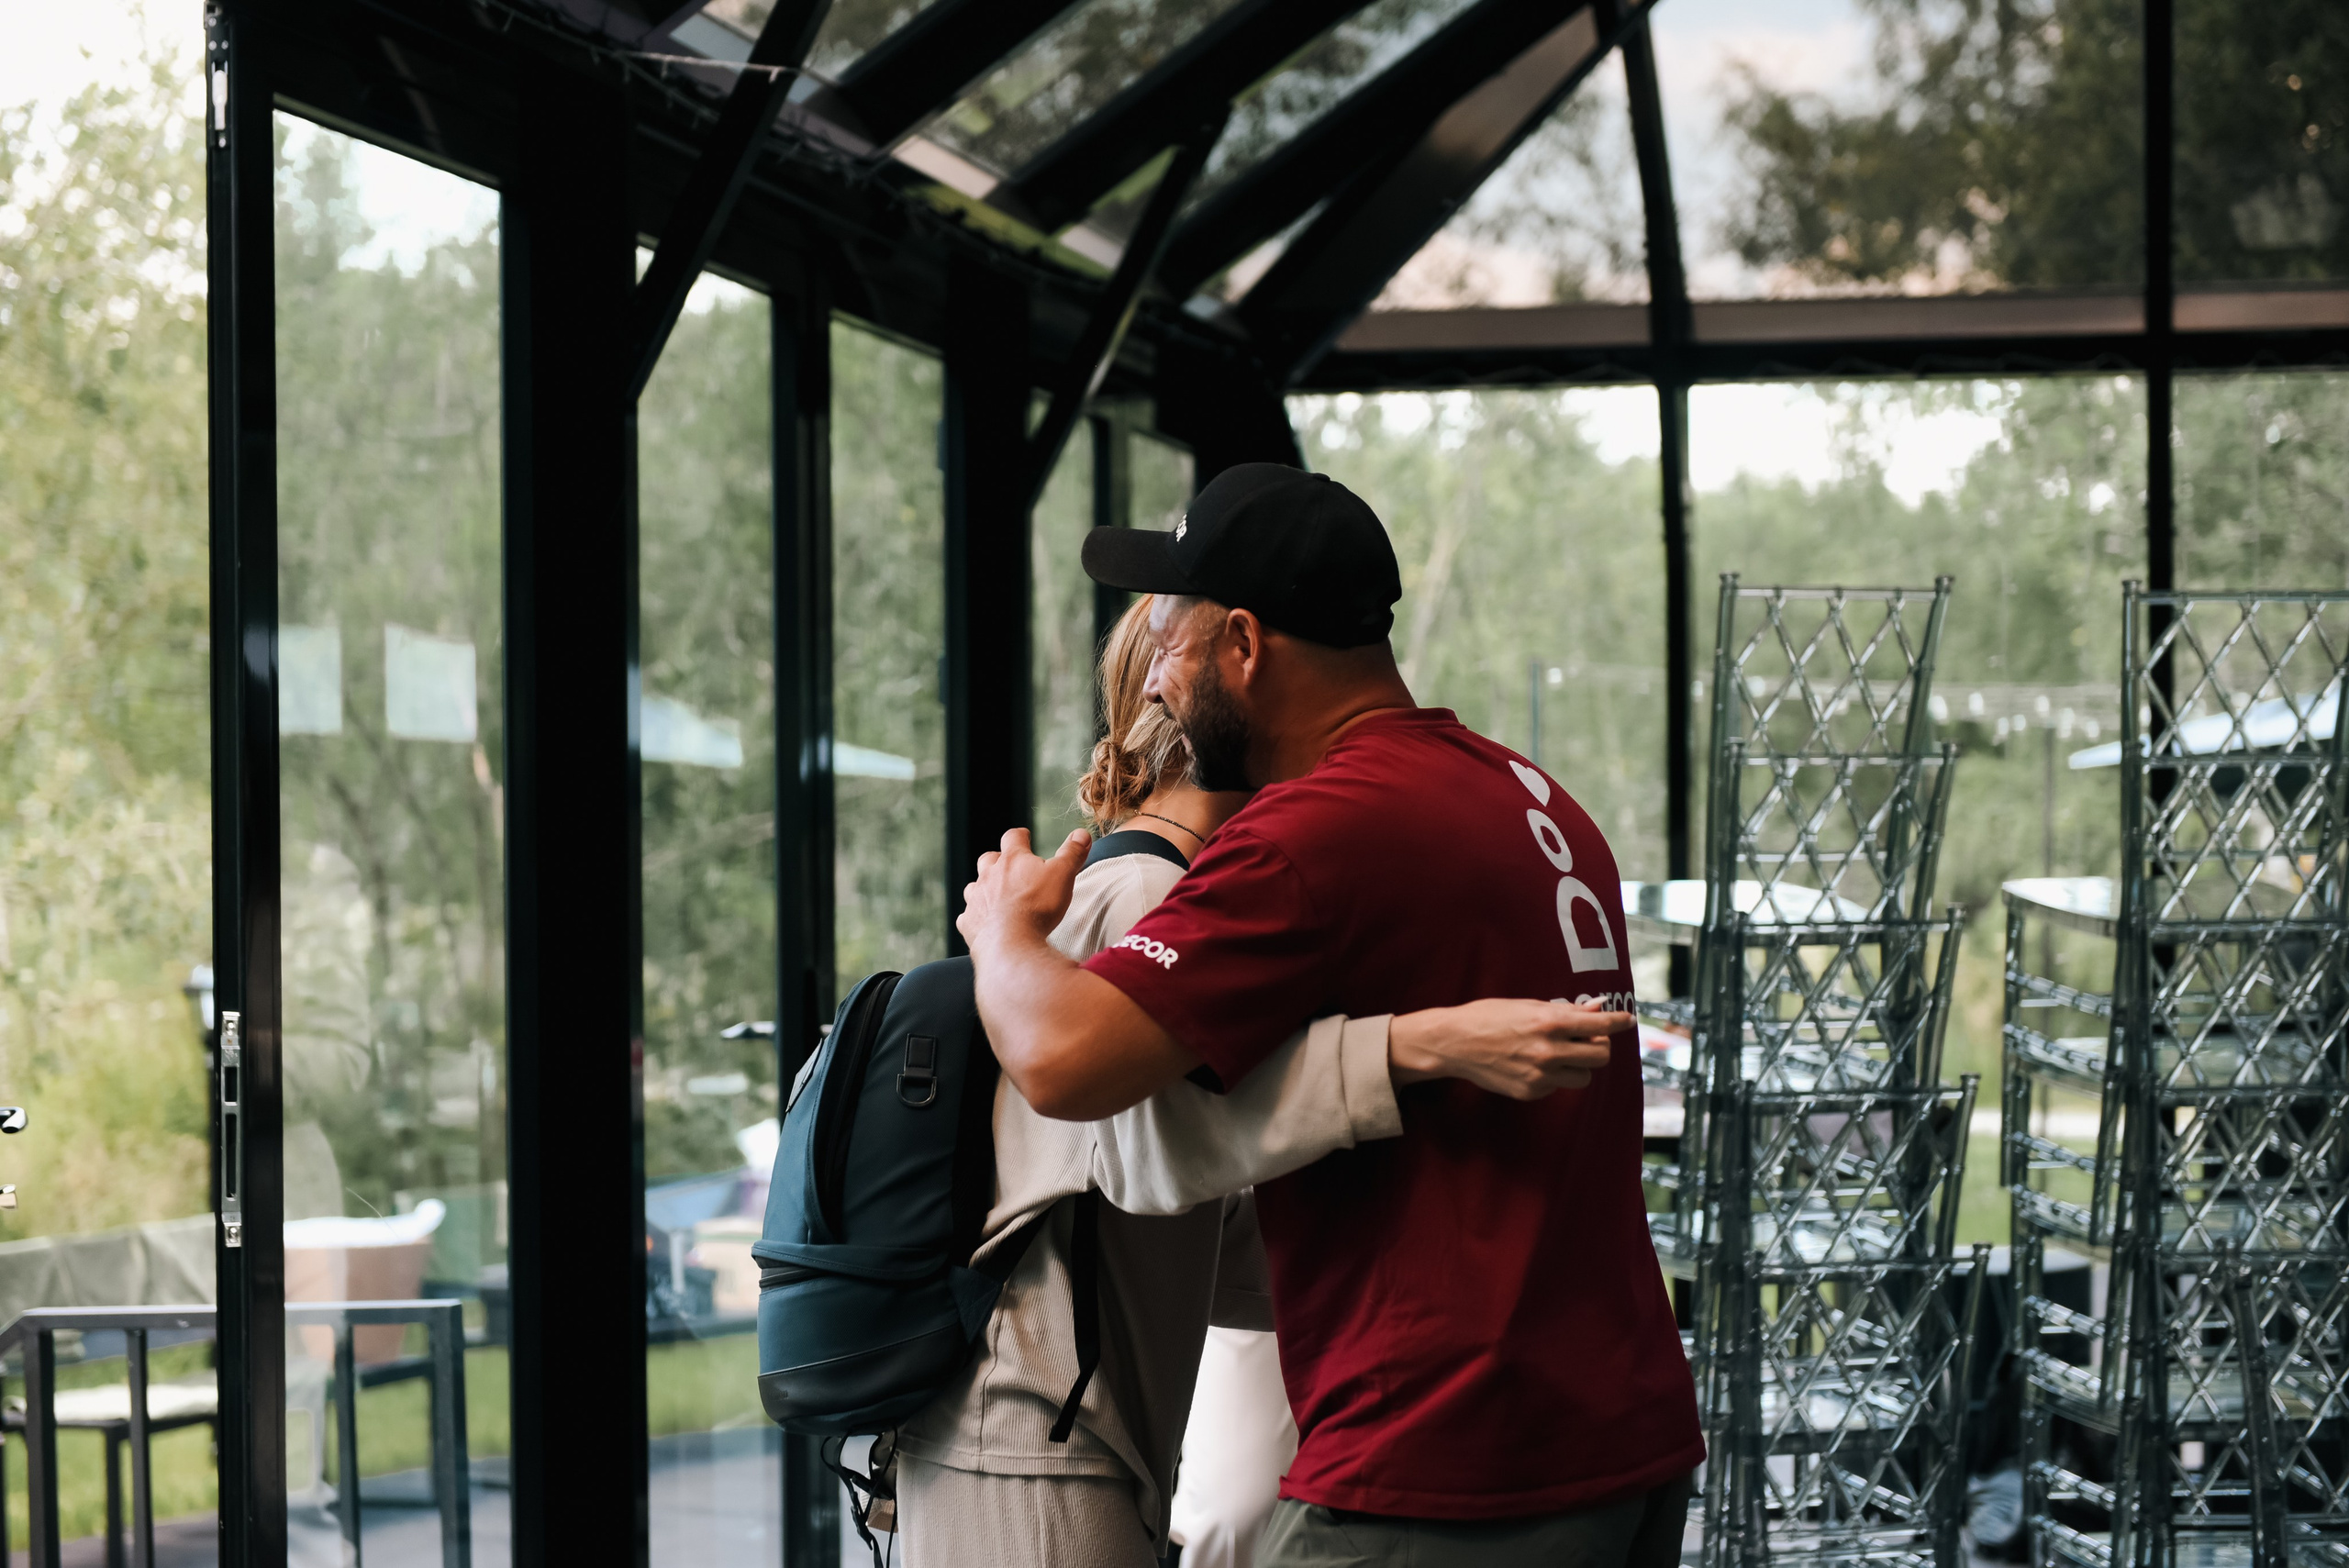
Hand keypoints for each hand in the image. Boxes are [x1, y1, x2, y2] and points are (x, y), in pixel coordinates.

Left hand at [957, 827, 1089, 958]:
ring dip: (983, 888)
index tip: (1024, 836)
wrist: (1011, 942)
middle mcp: (989, 875)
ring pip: (974, 886)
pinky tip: (983, 923)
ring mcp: (976, 899)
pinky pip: (967, 916)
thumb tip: (1082, 834)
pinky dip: (975, 917)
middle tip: (1008, 867)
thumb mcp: (1063, 875)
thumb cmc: (1039, 906)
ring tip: (993, 895)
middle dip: (997, 861)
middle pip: (988, 859)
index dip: (1020, 836)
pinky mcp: (969, 922)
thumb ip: (1071, 853)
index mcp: (1012, 860)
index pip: (1013, 837)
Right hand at [1387, 998, 1630, 1099]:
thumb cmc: (1489, 1016)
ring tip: (1557, 1052)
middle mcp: (1548, 1051)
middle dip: (1598, 1046)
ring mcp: (1540, 1075)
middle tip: (1586, 1038)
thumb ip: (1566, 1011)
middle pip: (1600, 1057)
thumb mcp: (1528, 1005)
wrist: (1454, 1043)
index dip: (1619, 1023)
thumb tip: (1597, 1008)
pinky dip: (1554, 1075)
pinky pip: (1558, 1086)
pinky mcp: (1531, 1092)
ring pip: (1583, 1076)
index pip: (1600, 1026)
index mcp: (1549, 1023)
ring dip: (1578, 1064)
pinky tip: (1532, 1063)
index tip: (1628, 1021)